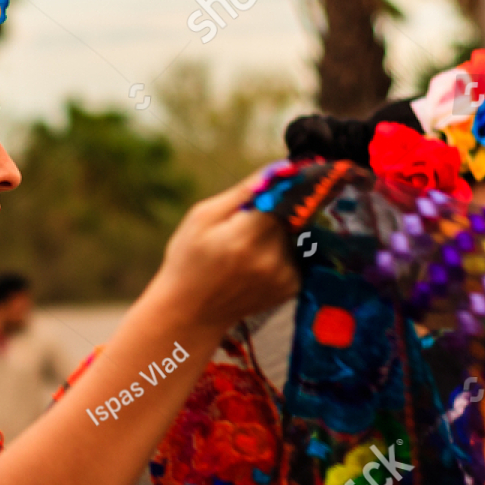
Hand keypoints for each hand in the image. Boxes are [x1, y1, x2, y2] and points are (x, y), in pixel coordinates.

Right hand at [156, 172, 298, 327]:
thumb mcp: (201, 218)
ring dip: (277, 234)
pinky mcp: (292, 288)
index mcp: (246, 237)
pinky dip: (281, 252)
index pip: (283, 197)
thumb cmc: (188, 260)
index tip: (274, 185)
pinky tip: (255, 264)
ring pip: (294, 235)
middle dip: (272, 213)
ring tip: (245, 249)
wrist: (191, 314)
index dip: (278, 189)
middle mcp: (271, 258)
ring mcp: (284, 276)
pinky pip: (296, 255)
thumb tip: (278, 170)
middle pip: (288, 216)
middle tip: (243, 227)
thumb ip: (242, 193)